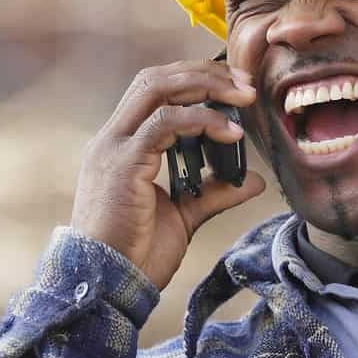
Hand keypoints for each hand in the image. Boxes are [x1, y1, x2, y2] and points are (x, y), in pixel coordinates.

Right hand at [72, 59, 267, 291]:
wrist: (107, 284)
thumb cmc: (136, 253)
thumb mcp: (184, 216)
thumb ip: (213, 193)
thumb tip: (251, 180)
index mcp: (121, 145)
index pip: (153, 90)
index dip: (194, 78)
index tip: (234, 87)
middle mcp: (113, 138)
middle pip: (156, 78)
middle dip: (204, 72)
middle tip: (245, 83)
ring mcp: (114, 148)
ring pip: (158, 89)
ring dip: (206, 86)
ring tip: (244, 97)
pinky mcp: (123, 163)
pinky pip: (165, 124)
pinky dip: (202, 121)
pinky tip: (231, 133)